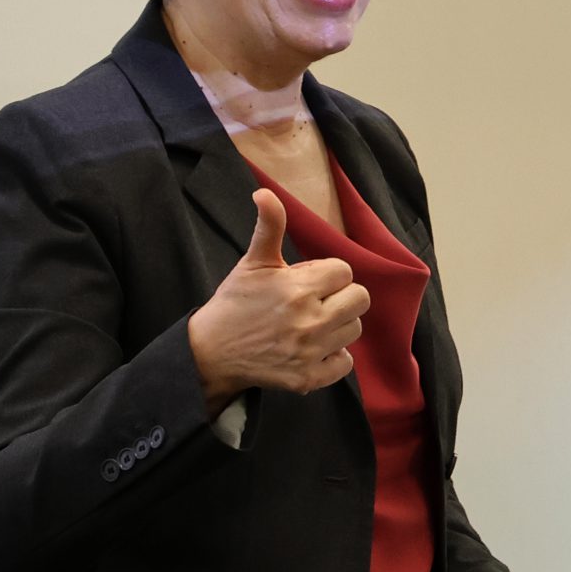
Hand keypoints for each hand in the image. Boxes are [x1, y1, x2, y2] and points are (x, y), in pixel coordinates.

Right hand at [186, 190, 368, 407]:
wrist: (211, 351)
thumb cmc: (235, 302)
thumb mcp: (252, 262)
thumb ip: (269, 226)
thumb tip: (264, 193)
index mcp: (297, 288)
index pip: (344, 271)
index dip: (326, 273)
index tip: (306, 281)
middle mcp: (309, 321)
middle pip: (359, 299)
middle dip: (339, 295)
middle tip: (315, 300)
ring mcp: (310, 352)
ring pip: (354, 329)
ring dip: (337, 324)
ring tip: (310, 323)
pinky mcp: (309, 378)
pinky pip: (345, 363)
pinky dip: (333, 356)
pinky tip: (311, 347)